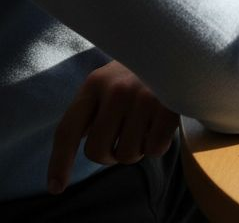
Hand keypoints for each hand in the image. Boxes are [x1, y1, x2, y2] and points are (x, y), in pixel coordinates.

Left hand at [47, 60, 177, 193]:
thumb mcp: (109, 81)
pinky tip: (161, 128)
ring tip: (145, 129)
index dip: (59, 163)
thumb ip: (92, 109)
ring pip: (127, 154)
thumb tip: (75, 147)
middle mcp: (116, 91)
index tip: (55, 188)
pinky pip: (154, 149)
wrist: (182, 49)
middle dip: (109, 155)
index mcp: (94, 84)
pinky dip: (157, 146)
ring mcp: (144, 98)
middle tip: (122, 142)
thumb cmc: (140, 73)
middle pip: (97, 151)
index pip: (67, 130)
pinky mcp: (169, 107)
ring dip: (136, 150)